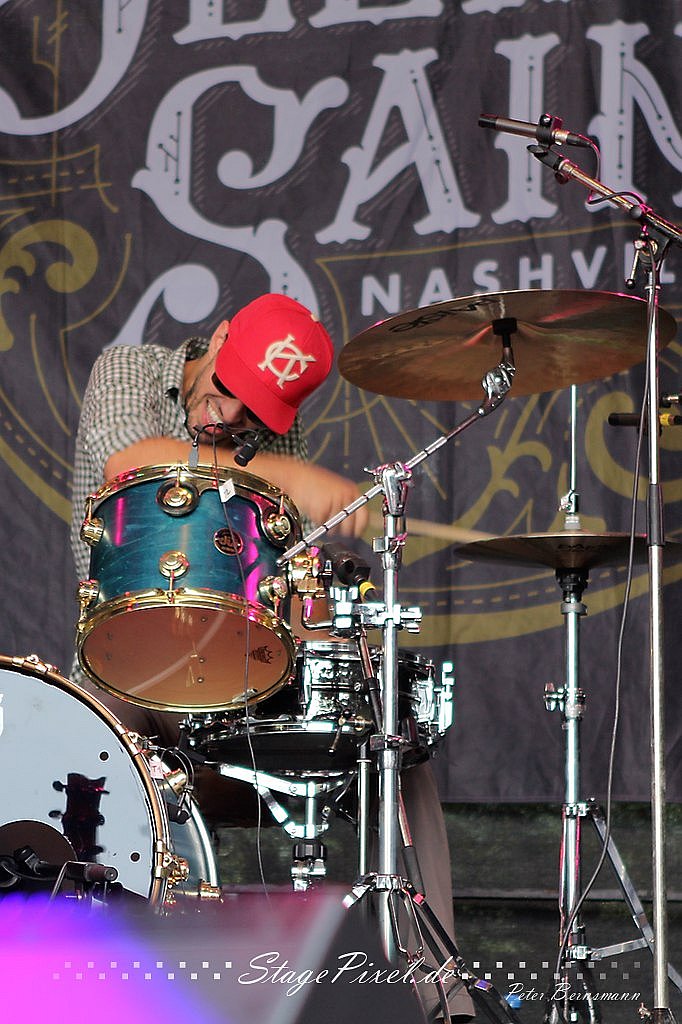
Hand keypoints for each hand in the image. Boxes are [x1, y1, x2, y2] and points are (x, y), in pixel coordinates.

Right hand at [254, 456, 368, 536]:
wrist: (295, 474)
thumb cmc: (313, 482)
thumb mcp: (336, 490)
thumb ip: (347, 506)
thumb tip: (355, 525)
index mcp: (351, 490)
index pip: (364, 517)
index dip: (360, 528)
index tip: (355, 533)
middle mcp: (345, 496)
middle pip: (350, 526)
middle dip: (341, 529)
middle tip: (332, 524)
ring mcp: (334, 502)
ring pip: (335, 526)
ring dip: (327, 524)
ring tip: (320, 510)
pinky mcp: (321, 507)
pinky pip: (321, 523)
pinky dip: (316, 520)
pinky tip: (313, 508)